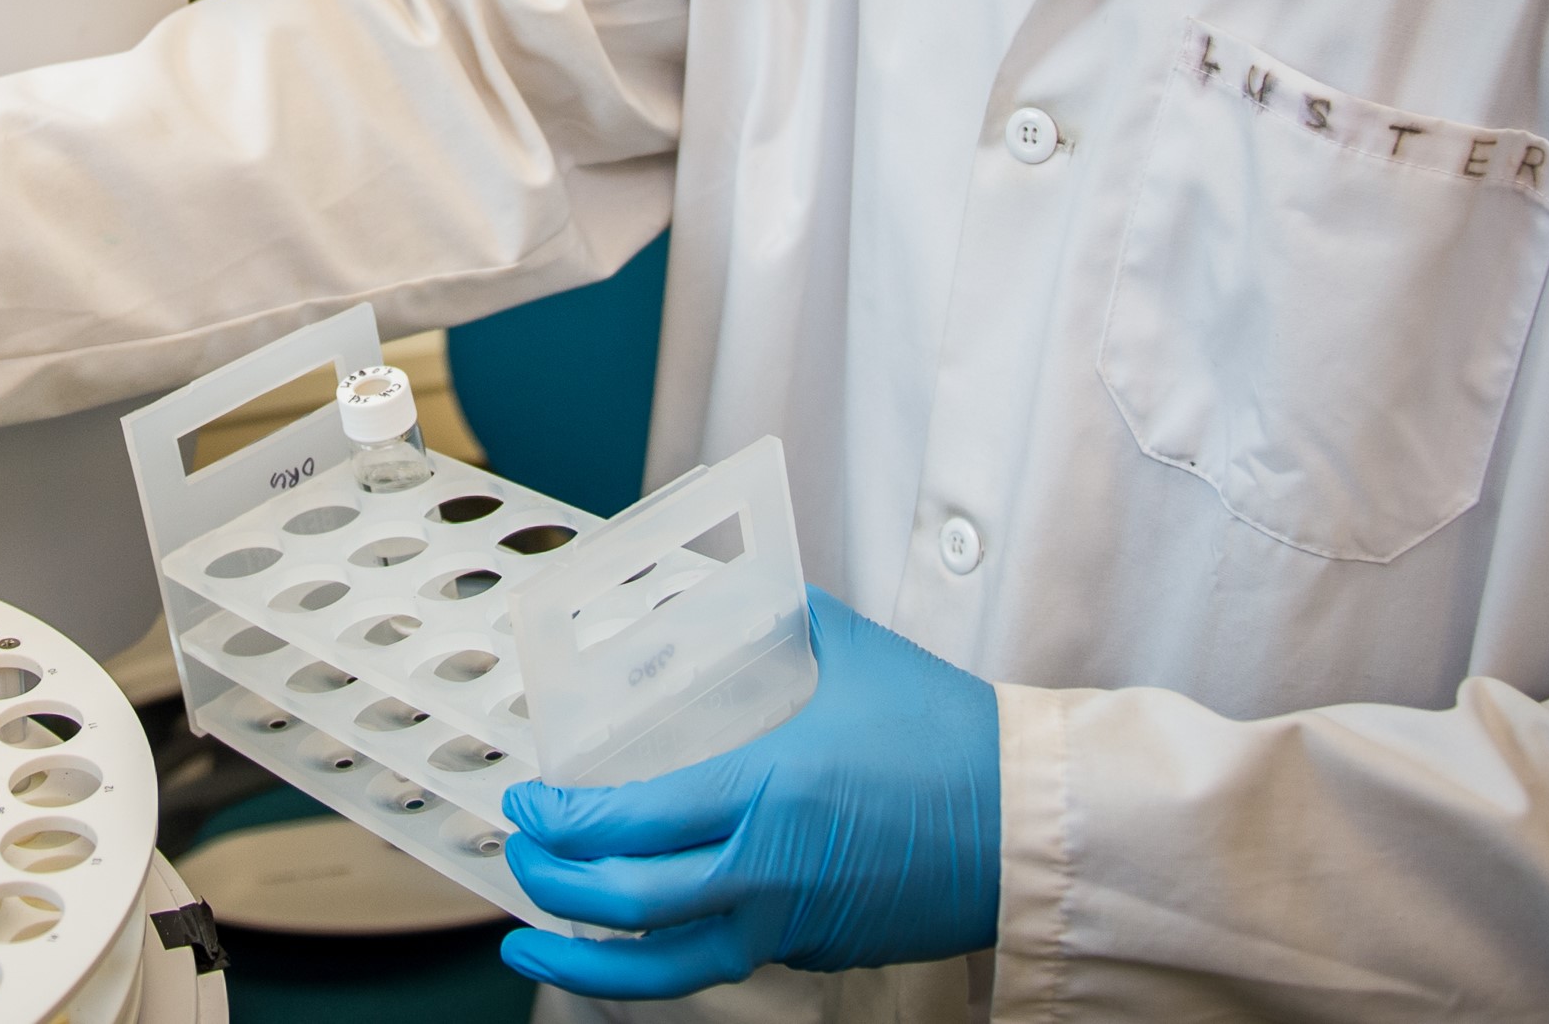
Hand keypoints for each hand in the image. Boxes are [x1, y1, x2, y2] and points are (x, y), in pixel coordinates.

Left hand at [498, 588, 1000, 998]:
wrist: (1028, 822)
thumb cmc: (947, 735)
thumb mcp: (852, 654)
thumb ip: (785, 617)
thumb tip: (745, 582)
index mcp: (767, 793)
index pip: (633, 823)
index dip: (565, 820)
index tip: (529, 800)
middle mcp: (767, 872)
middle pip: (628, 901)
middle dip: (554, 881)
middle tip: (521, 849)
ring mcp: (791, 924)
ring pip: (666, 966)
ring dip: (586, 958)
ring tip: (532, 942)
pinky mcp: (817, 950)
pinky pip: (721, 962)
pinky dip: (664, 955)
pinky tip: (639, 934)